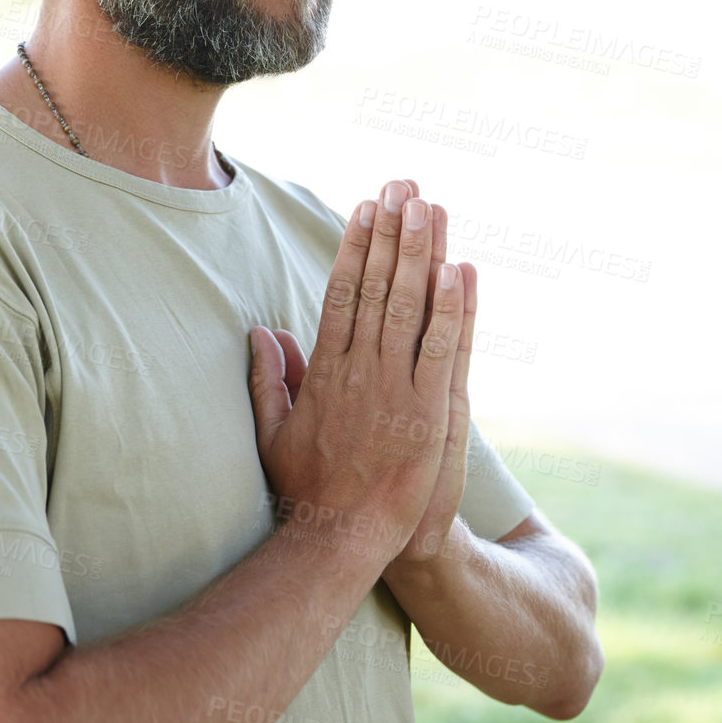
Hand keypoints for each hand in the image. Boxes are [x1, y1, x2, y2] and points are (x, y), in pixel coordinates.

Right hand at [247, 179, 473, 566]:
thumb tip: (262, 333)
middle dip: (391, 232)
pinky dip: (452, 308)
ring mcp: (396, 388)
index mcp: (325, 370)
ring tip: (430, 206)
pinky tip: (459, 269)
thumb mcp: (273, 432)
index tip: (365, 208)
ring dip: (421, 253)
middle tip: (402, 184)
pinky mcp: (429, 412)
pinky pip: (444, 349)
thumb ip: (268, 380)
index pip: (342, 293)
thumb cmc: (308, 491)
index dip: (355, 246)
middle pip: (378, 286)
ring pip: (410, 307)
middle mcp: (360, 369)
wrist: (342, 538)